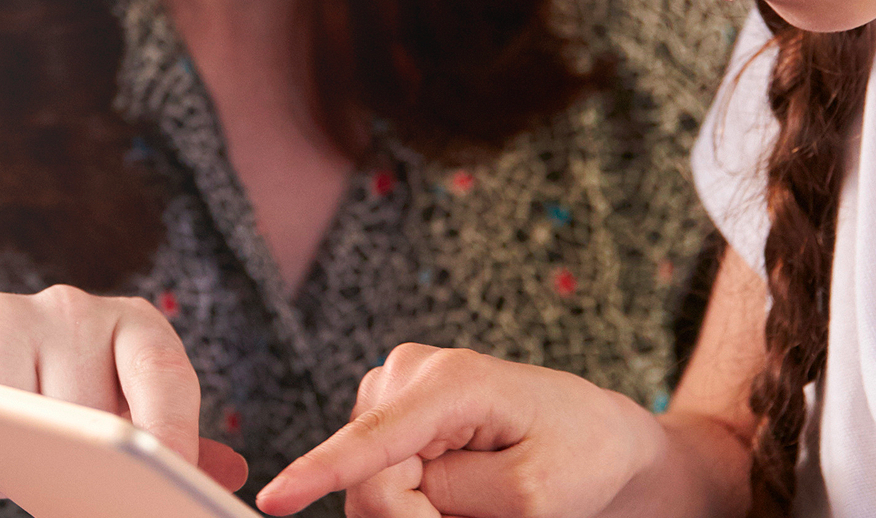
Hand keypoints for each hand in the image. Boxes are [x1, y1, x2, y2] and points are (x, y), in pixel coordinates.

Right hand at [0, 286, 250, 498]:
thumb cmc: (44, 412)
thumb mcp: (110, 418)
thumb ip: (166, 441)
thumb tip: (233, 473)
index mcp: (125, 322)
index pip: (163, 370)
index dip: (172, 431)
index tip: (168, 486)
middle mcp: (63, 306)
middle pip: (86, 410)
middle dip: (71, 463)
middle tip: (53, 472)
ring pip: (12, 420)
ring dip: (8, 467)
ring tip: (5, 462)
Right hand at [254, 345, 663, 517]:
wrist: (600, 437)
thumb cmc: (581, 455)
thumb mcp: (530, 493)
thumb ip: (446, 496)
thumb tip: (382, 494)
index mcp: (451, 381)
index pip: (373, 441)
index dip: (319, 473)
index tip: (275, 501)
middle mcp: (407, 373)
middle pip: (372, 480)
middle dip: (418, 517)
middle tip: (482, 517)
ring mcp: (392, 390)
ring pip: (371, 484)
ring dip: (420, 510)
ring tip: (478, 499)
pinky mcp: (390, 414)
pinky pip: (379, 478)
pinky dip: (417, 501)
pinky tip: (457, 488)